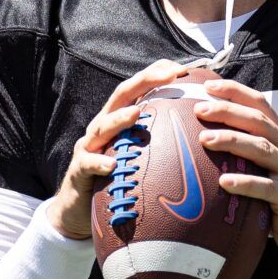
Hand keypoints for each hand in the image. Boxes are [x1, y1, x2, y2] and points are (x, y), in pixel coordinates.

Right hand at [45, 60, 186, 239]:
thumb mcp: (138, 157)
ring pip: (102, 126)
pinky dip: (98, 162)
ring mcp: (89, 146)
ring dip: (119, 119)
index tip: (182, 69)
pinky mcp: (79, 169)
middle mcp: (103, 127)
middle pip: (121, 97)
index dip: (156, 74)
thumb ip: (159, 144)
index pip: (138, 89)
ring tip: (136, 114)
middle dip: (143, 82)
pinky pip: (88, 163)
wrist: (79, 208)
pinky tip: (111, 165)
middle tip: (168, 75)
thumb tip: (198, 138)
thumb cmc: (116, 180)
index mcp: (119, 120)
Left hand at [196, 80, 277, 273]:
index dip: (235, 92)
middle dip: (228, 111)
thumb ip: (249, 151)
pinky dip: (245, 182)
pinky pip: (266, 187)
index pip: (260, 105)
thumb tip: (205, 136)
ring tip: (205, 139)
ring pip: (262, 148)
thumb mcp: (269, 167)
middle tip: (200, 110)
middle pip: (258, 121)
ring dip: (232, 141)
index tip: (207, 86)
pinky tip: (224, 182)